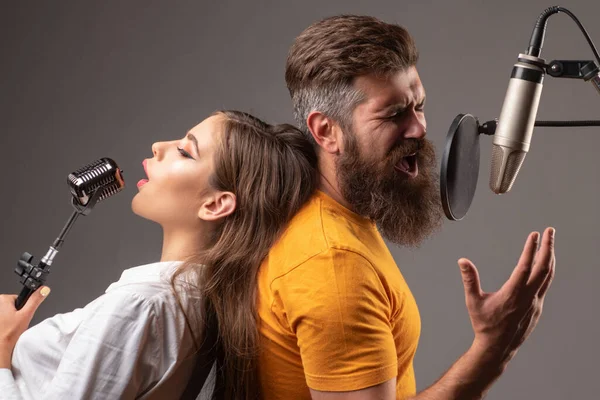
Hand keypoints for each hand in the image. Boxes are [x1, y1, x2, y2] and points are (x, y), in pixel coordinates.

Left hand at [0, 287, 50, 367]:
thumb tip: (44, 289)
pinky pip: (4, 318)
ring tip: (11, 327)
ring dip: (11, 319)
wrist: (1, 347)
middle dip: (17, 314)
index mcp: (3, 299)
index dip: (24, 308)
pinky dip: (6, 323)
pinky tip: (6, 329)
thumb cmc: (9, 334)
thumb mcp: (26, 315)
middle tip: (16, 323)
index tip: (21, 316)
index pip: (20, 298)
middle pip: (14, 305)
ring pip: (9, 312)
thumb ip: (35, 300)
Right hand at [458, 227, 555, 365]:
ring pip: (548, 276)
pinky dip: (548, 271)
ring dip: (550, 257)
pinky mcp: (537, 308)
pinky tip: (545, 265)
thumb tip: (462, 261)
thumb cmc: (484, 324)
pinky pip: (546, 285)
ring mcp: (535, 303)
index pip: (525, 266)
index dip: (531, 249)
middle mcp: (528, 297)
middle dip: (548, 247)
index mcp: (512, 294)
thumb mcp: (473, 301)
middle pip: (544, 268)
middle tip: (550, 231)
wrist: (497, 347)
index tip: (535, 234)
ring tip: (551, 243)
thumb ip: (469, 279)